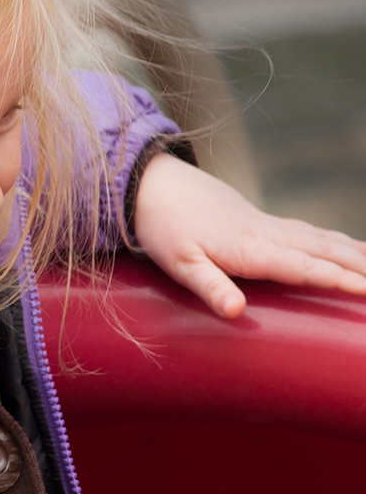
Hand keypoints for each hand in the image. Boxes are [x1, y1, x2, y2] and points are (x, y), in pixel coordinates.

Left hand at [132, 153, 365, 317]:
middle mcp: (264, 232)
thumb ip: (210, 286)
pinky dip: (329, 238)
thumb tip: (236, 311)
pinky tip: (336, 242)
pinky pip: (303, 229)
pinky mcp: (253, 216)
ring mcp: (261, 222)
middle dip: (360, 266)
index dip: (340, 280)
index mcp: (250, 248)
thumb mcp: (178, 262)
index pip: (305, 267)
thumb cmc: (162, 226)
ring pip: (317, 236)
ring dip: (351, 250)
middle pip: (323, 250)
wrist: (149, 182)